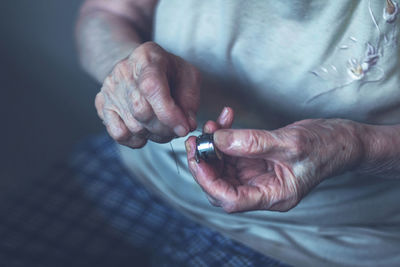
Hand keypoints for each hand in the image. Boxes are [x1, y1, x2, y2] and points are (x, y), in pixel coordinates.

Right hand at [95, 42, 200, 147]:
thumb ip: (190, 100)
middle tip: (176, 128)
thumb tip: (186, 125)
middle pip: (141, 111)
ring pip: (132, 126)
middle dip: (164, 128)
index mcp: (147, 57)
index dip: (168, 113)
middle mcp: (124, 72)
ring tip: (162, 127)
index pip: (152, 88)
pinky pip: (118, 134)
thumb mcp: (188, 75)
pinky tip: (145, 131)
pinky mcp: (103, 105)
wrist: (139, 65)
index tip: (182, 128)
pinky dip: (135, 140)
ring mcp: (110, 89)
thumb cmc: (166, 71)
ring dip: (153, 135)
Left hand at [185, 108, 362, 212]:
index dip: (209, 181)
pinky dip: (225, 137)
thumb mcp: (290, 143)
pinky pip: (232, 152)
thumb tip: (217, 139)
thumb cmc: (326, 146)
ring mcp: (258, 175)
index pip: (231, 200)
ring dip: (213, 145)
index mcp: (273, 195)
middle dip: (205, 162)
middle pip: (221, 185)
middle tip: (197, 138)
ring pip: (223, 167)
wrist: (341, 139)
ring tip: (213, 123)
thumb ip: (253, 143)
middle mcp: (262, 188)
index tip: (198, 157)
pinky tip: (225, 120)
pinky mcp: (257, 161)